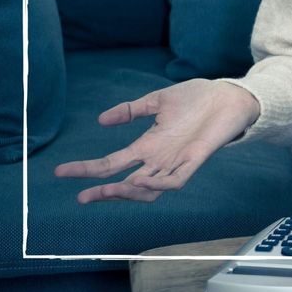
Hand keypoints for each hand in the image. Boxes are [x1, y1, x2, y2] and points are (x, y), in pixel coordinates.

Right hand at [54, 79, 260, 203]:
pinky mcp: (196, 160)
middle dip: (104, 192)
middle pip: (126, 184)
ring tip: (108, 189)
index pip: (112, 163)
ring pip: (148, 189)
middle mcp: (160, 158)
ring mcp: (178, 161)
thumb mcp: (159, 100)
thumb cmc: (198, 98)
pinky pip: (175, 181)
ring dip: (128, 192)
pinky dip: (158, 184)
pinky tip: (142, 180)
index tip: (61, 172)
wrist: (230, 95)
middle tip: (82, 196)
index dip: (88, 169)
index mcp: (149, 145)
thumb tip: (102, 120)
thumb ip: (132, 110)